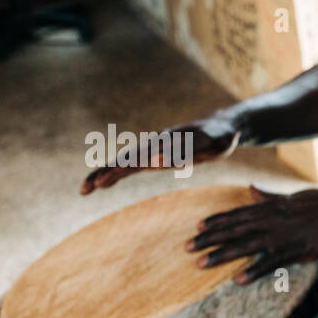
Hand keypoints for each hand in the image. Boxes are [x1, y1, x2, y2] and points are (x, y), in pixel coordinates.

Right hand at [80, 113, 241, 193]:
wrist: (213, 128)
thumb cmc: (222, 138)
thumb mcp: (227, 142)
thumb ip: (229, 141)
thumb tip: (232, 138)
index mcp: (181, 139)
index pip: (167, 149)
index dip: (157, 157)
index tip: (146, 166)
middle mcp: (160, 141)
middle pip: (135, 155)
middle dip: (117, 169)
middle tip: (99, 182)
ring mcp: (151, 148)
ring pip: (123, 161)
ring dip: (103, 174)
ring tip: (85, 189)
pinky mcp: (147, 156)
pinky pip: (125, 167)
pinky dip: (109, 175)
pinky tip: (93, 186)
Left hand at [187, 185, 317, 283]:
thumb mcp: (294, 196)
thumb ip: (270, 196)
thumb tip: (251, 188)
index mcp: (273, 207)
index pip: (238, 214)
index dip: (216, 221)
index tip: (196, 227)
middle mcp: (273, 219)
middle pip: (235, 229)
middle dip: (209, 239)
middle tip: (186, 247)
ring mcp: (284, 235)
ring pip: (246, 246)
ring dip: (222, 255)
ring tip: (200, 264)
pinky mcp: (298, 249)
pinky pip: (272, 262)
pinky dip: (254, 271)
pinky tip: (238, 280)